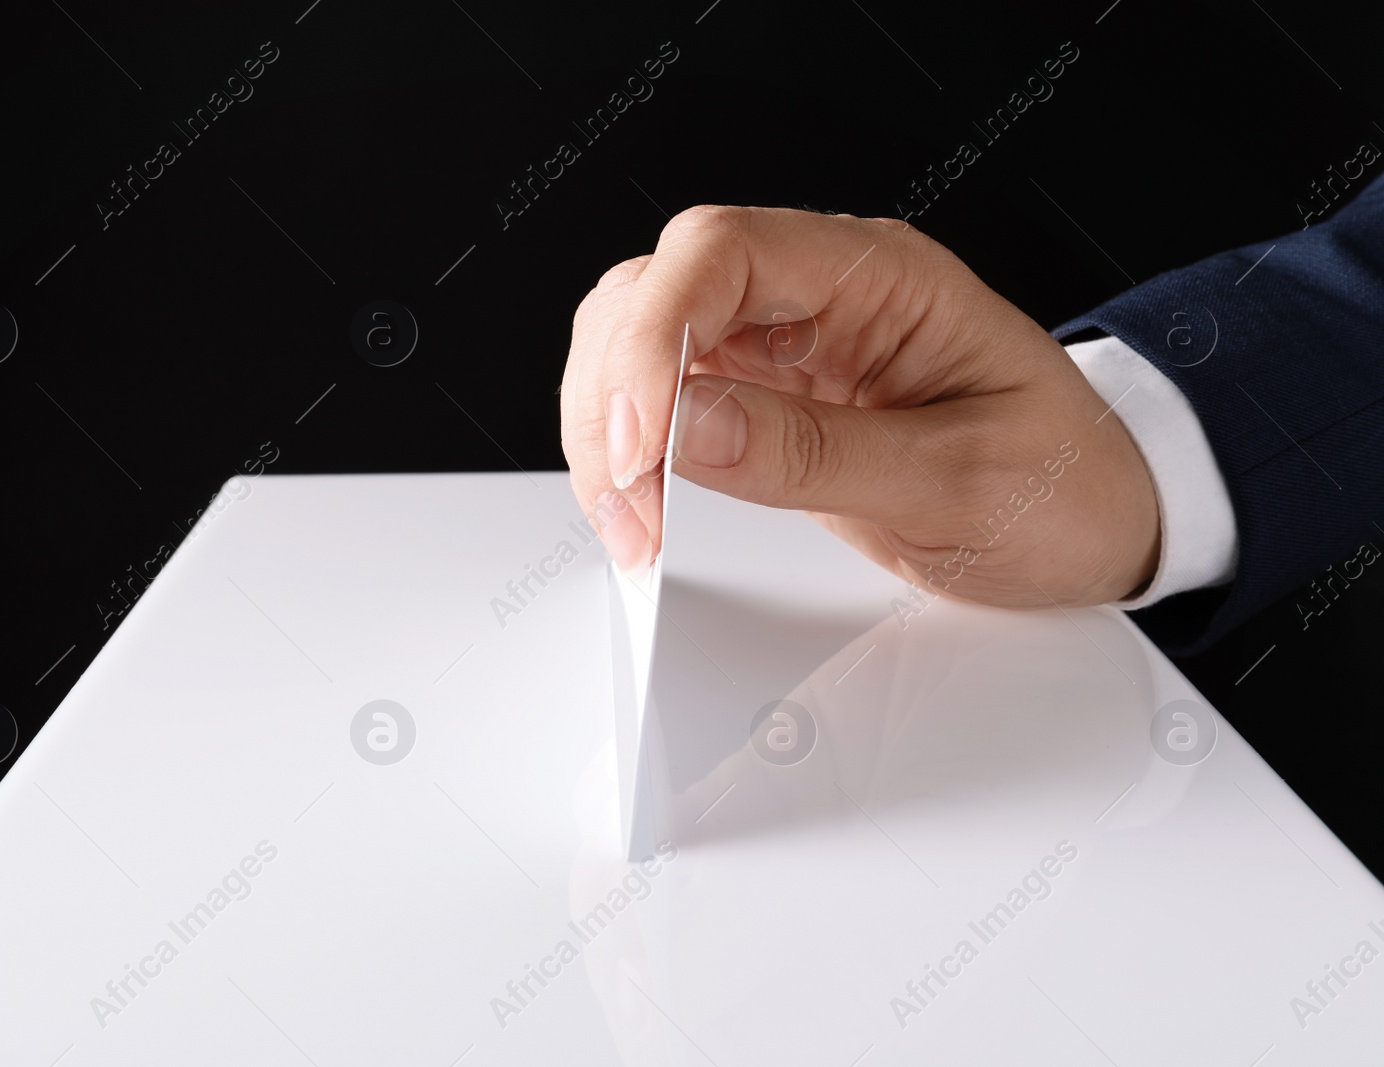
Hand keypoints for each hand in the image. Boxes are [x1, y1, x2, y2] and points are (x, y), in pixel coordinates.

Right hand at [558, 205, 1160, 608]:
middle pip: (655, 292)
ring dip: (609, 428)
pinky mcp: (759, 399)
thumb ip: (818, 453)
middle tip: (633, 506)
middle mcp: (816, 294)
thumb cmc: (1062, 486)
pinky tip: (641, 507)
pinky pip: (658, 402)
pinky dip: (629, 455)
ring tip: (634, 521)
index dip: (655, 337)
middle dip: (617, 396)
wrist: (1099, 519)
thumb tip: (687, 426)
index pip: (721, 252)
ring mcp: (779, 344)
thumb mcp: (958, 481)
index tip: (644, 441)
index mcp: (879, 275)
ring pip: (635, 342)